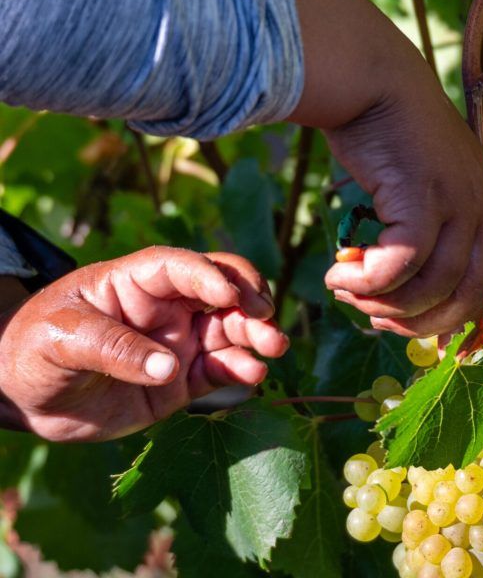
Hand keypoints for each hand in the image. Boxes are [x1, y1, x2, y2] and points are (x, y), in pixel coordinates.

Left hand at [0, 247, 287, 441]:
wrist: (24, 399)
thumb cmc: (33, 350)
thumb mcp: (61, 339)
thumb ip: (112, 348)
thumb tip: (168, 367)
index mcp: (137, 281)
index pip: (181, 267)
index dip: (209, 274)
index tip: (229, 295)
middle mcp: (167, 306)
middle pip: (221, 290)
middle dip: (249, 298)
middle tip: (266, 317)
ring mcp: (178, 341)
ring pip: (230, 329)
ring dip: (256, 334)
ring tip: (273, 348)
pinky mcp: (182, 379)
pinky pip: (219, 369)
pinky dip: (241, 368)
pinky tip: (253, 374)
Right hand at [323, 91, 482, 337]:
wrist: (370, 76)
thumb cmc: (382, 129)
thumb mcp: (413, 179)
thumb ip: (418, 223)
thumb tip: (395, 277)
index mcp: (481, 203)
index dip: (456, 319)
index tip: (416, 336)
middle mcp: (478, 203)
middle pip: (467, 293)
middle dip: (421, 323)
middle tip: (375, 321)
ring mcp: (457, 198)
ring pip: (433, 284)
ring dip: (384, 304)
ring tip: (347, 294)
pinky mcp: (425, 194)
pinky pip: (401, 262)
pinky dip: (368, 282)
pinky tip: (338, 275)